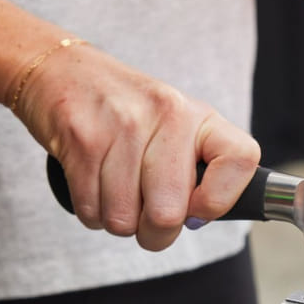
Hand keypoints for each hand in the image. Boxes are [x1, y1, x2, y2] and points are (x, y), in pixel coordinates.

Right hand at [13, 43, 259, 250]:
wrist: (62, 70)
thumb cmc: (127, 111)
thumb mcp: (177, 127)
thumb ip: (198, 170)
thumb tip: (198, 219)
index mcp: (199, 116)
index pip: (241, 159)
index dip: (221, 200)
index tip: (198, 209)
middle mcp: (167, 115)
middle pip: (169, 213)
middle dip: (155, 233)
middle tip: (148, 218)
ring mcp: (122, 126)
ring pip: (124, 219)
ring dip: (118, 221)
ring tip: (117, 192)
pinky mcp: (81, 139)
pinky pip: (91, 210)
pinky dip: (92, 212)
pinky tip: (95, 186)